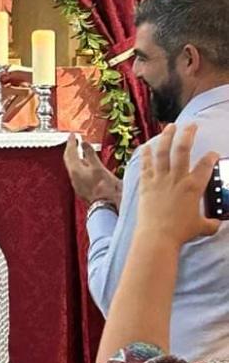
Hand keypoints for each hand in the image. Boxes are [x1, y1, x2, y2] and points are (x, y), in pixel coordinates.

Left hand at [63, 135, 121, 206]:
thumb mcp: (98, 168)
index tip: (73, 135)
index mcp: (75, 170)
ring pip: (73, 167)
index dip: (71, 142)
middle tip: (73, 141)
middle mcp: (73, 177)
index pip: (70, 152)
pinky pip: (78, 173)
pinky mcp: (82, 188)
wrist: (106, 206)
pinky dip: (80, 165)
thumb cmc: (104, 189)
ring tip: (79, 150)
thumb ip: (90, 155)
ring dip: (75, 157)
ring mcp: (77, 184)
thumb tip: (83, 143)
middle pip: (68, 160)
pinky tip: (86, 164)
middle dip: (70, 149)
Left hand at [136, 122, 218, 247]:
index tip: (213, 154)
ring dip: (166, 137)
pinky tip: (146, 145)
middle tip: (191, 125)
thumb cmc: (180, 232)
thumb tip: (217, 224)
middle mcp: (177, 178)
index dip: (211, 157)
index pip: (206, 166)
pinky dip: (146, 154)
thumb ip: (211, 223)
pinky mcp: (146, 185)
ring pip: (163, 152)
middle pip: (183, 150)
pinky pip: (146, 165)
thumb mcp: (201, 227)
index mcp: (193, 187)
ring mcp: (160, 180)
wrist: (157, 237)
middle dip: (188, 134)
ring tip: (170, 127)